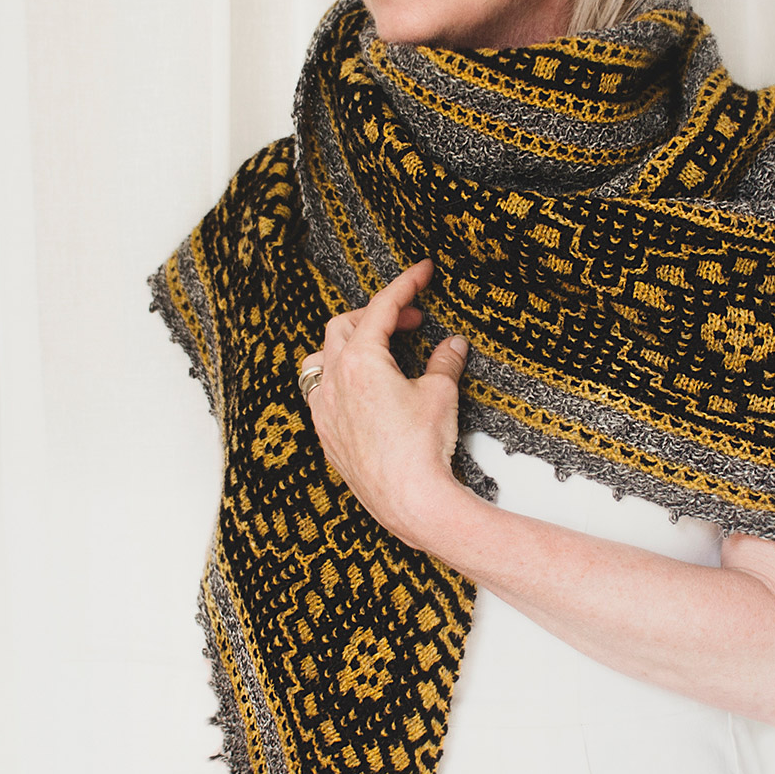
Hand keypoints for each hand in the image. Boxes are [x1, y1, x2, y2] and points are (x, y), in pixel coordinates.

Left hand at [300, 260, 469, 549]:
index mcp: (360, 362)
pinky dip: (340, 379)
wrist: (410, 501)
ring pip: (322, 359)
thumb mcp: (441, 394)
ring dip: (349, 345)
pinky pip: (321, 394)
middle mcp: (333, 382)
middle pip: (344, 326)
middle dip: (377, 315)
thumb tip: (453, 345)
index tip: (422, 272)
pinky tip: (365, 391)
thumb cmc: (422, 448)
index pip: (381, 308)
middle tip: (412, 320)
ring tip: (379, 350)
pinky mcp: (327, 436)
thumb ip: (445, 362)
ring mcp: (324, 411)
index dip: (405, 285)